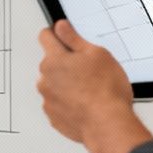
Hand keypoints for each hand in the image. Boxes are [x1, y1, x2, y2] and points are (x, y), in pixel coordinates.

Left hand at [37, 21, 151, 152]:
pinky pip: (58, 103)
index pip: (45, 37)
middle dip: (65, 63)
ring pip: (54, 84)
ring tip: (89, 90)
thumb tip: (61, 27)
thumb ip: (74, 38)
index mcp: (54, 60)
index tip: (61, 35)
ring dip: (65, 84)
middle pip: (51, 63)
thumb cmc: (105, 91)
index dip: (55, 33)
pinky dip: (68, 102)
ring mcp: (48, 100)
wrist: (107, 125)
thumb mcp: (96, 54)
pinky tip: (85, 104)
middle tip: (87, 69)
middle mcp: (45, 79)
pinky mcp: (53, 117)